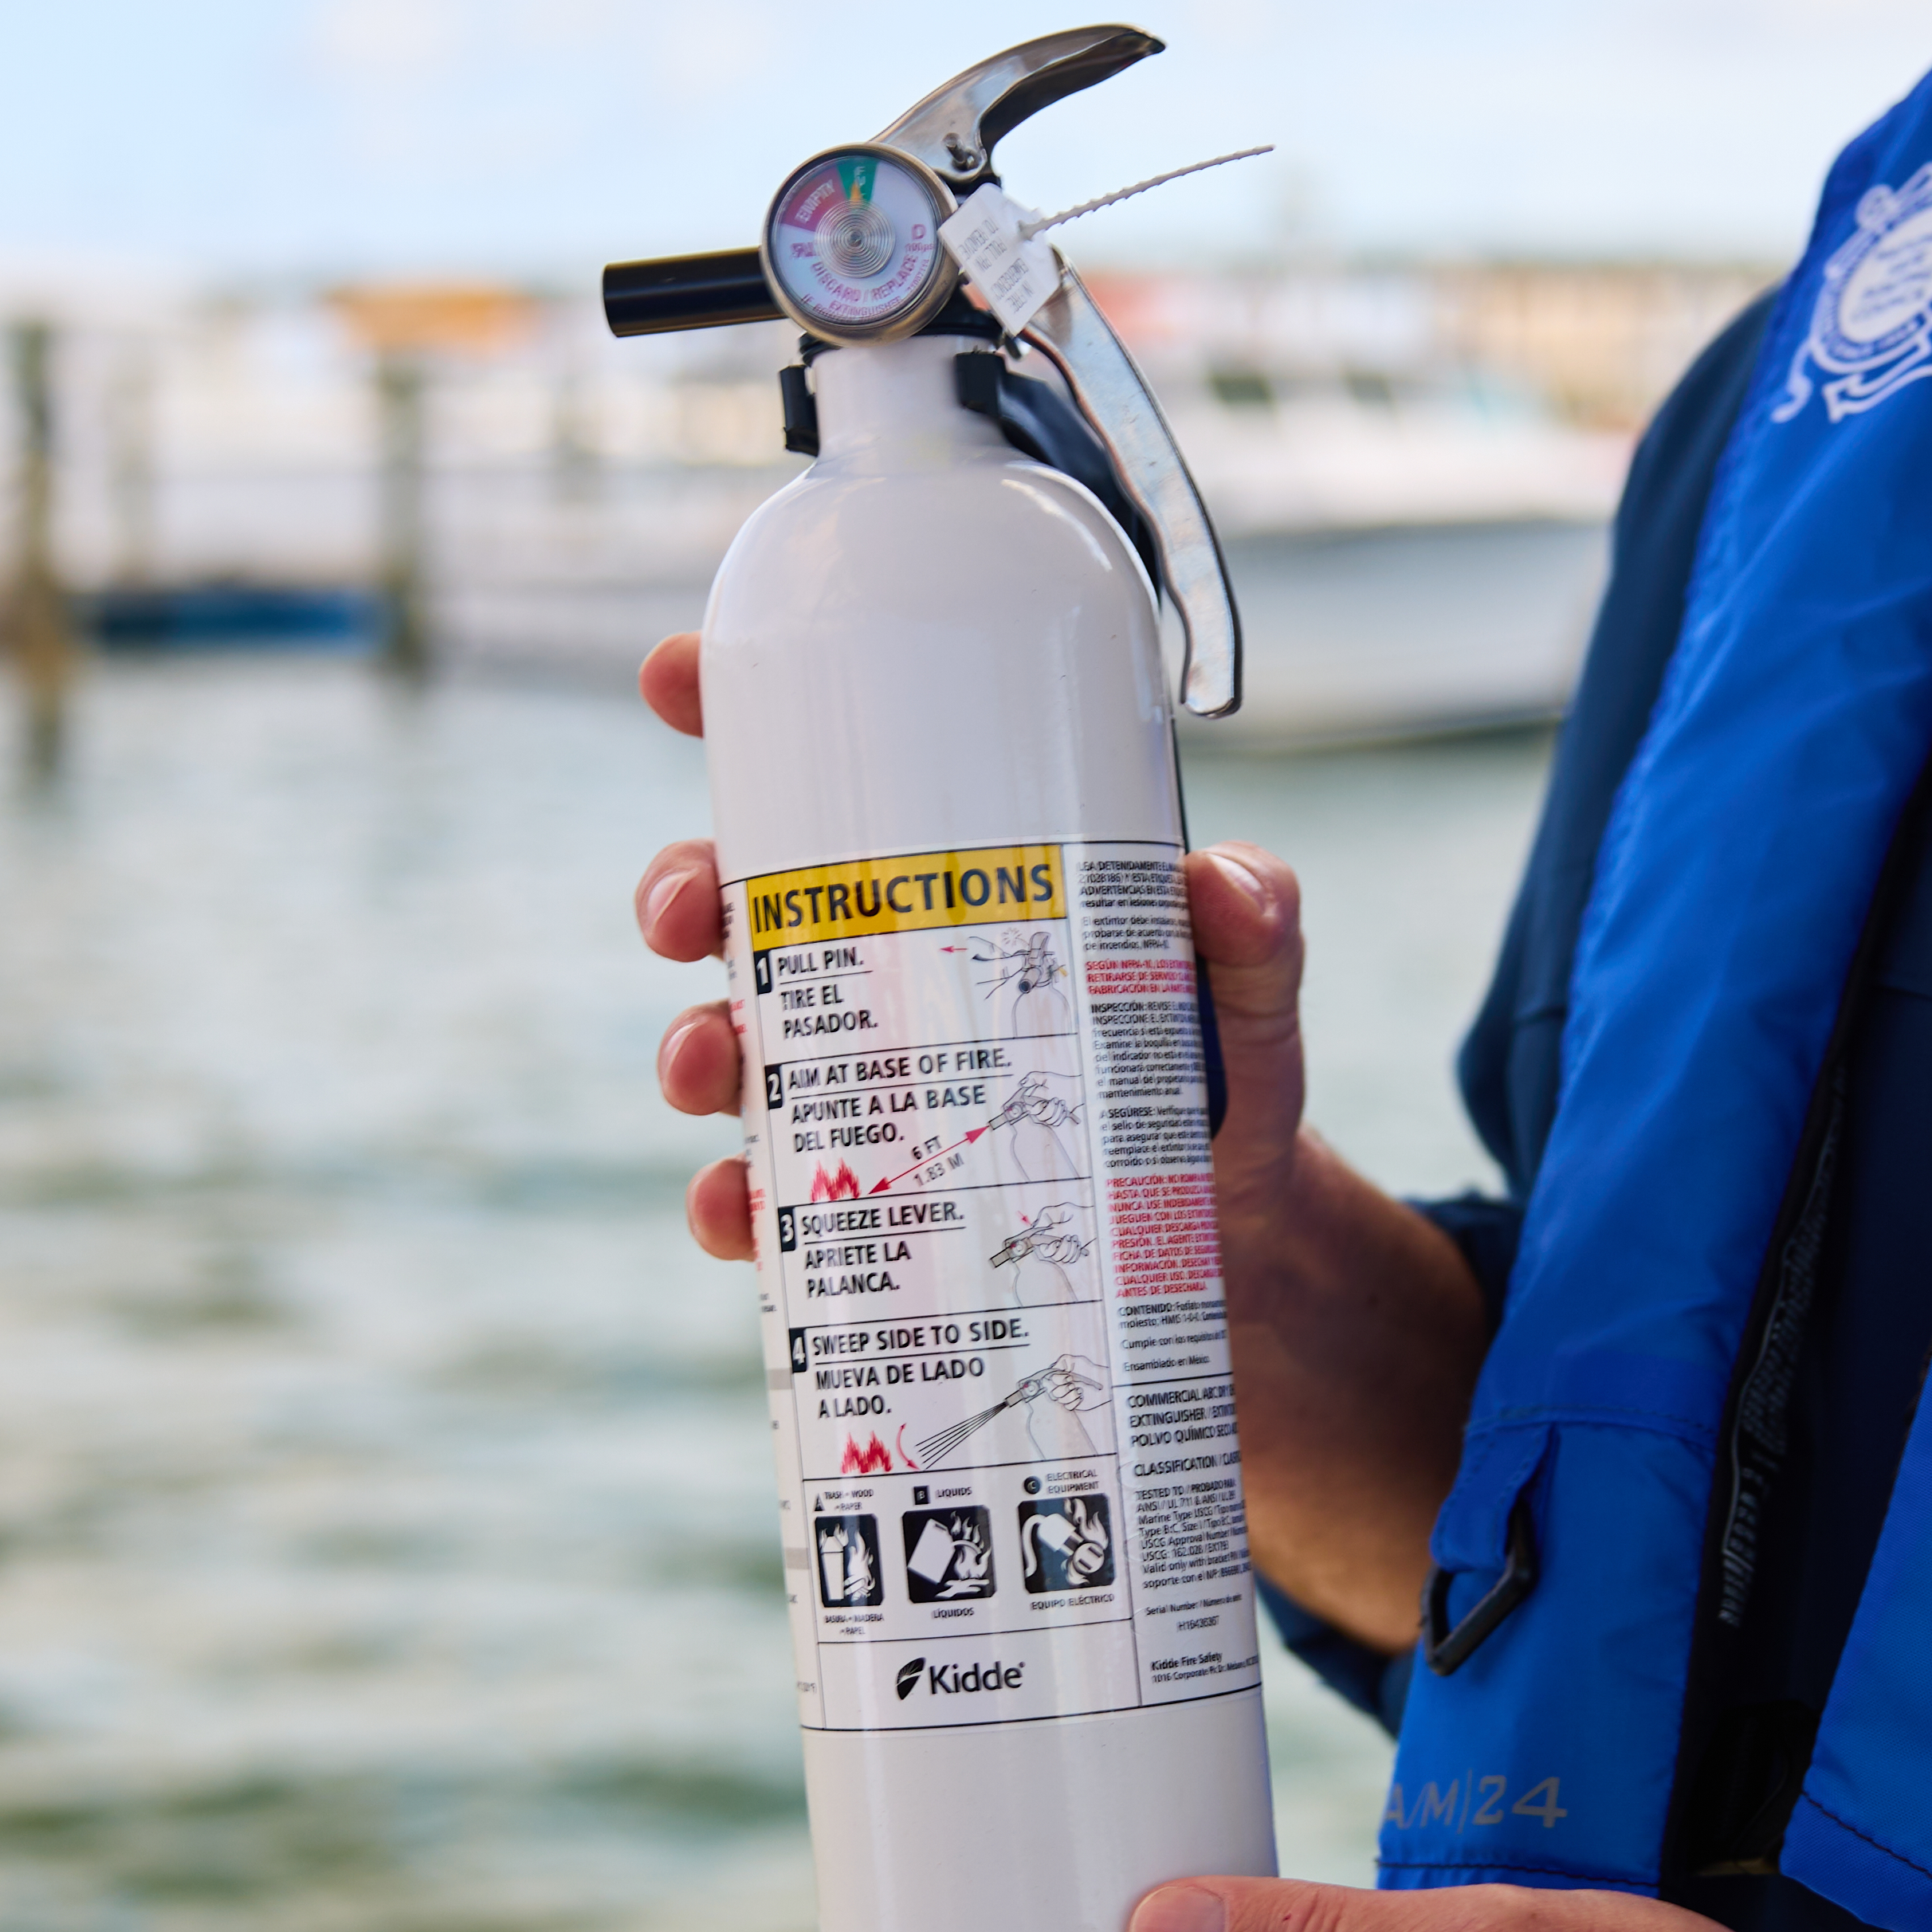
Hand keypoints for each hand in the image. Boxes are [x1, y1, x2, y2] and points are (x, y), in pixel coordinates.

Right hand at [627, 631, 1314, 1264]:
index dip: (729, 709)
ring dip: (689, 1051)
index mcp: (946, 885)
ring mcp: (860, 1092)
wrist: (1238, 1255)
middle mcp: (882, 976)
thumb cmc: (1222, 1088)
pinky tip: (743, 1211)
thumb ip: (1259, 934)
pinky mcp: (862, 1209)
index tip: (672, 676)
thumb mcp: (1251, 999)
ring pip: (727, 1050)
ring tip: (708, 1070)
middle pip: (733, 906)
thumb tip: (1220, 881)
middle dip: (678, 893)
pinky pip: (765, 1204)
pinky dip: (733, 1207)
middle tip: (686, 916)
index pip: (823, 778)